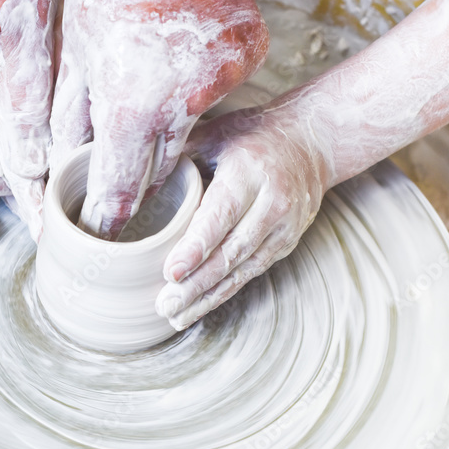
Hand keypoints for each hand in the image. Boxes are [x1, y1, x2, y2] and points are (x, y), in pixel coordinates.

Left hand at [49, 0, 269, 238]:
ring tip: (149, 103)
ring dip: (169, 124)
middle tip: (122, 176)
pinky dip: (199, 85)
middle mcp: (185, 98)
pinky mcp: (249, 52)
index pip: (120, 180)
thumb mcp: (76, 46)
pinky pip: (219, 88)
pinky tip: (182, 59)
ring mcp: (224, 75)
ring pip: (192, 123)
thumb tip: (63, 160)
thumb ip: (73, 113)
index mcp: (133, 100)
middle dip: (140, 171)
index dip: (108, 208)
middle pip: (160, 161)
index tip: (102, 227)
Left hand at [155, 99, 329, 329]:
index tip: (171, 272)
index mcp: (250, 172)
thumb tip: (137, 180)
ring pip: (243, 269)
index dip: (195, 248)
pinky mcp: (287, 242)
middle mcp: (272, 202)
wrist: (312, 142)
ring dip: (209, 296)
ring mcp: (285, 226)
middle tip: (165, 305)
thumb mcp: (216, 133)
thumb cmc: (253, 135)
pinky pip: (253, 271)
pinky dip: (226, 291)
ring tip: (176, 315)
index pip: (220, 216)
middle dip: (197, 284)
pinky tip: (201, 305)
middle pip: (231, 251)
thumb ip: (181, 156)